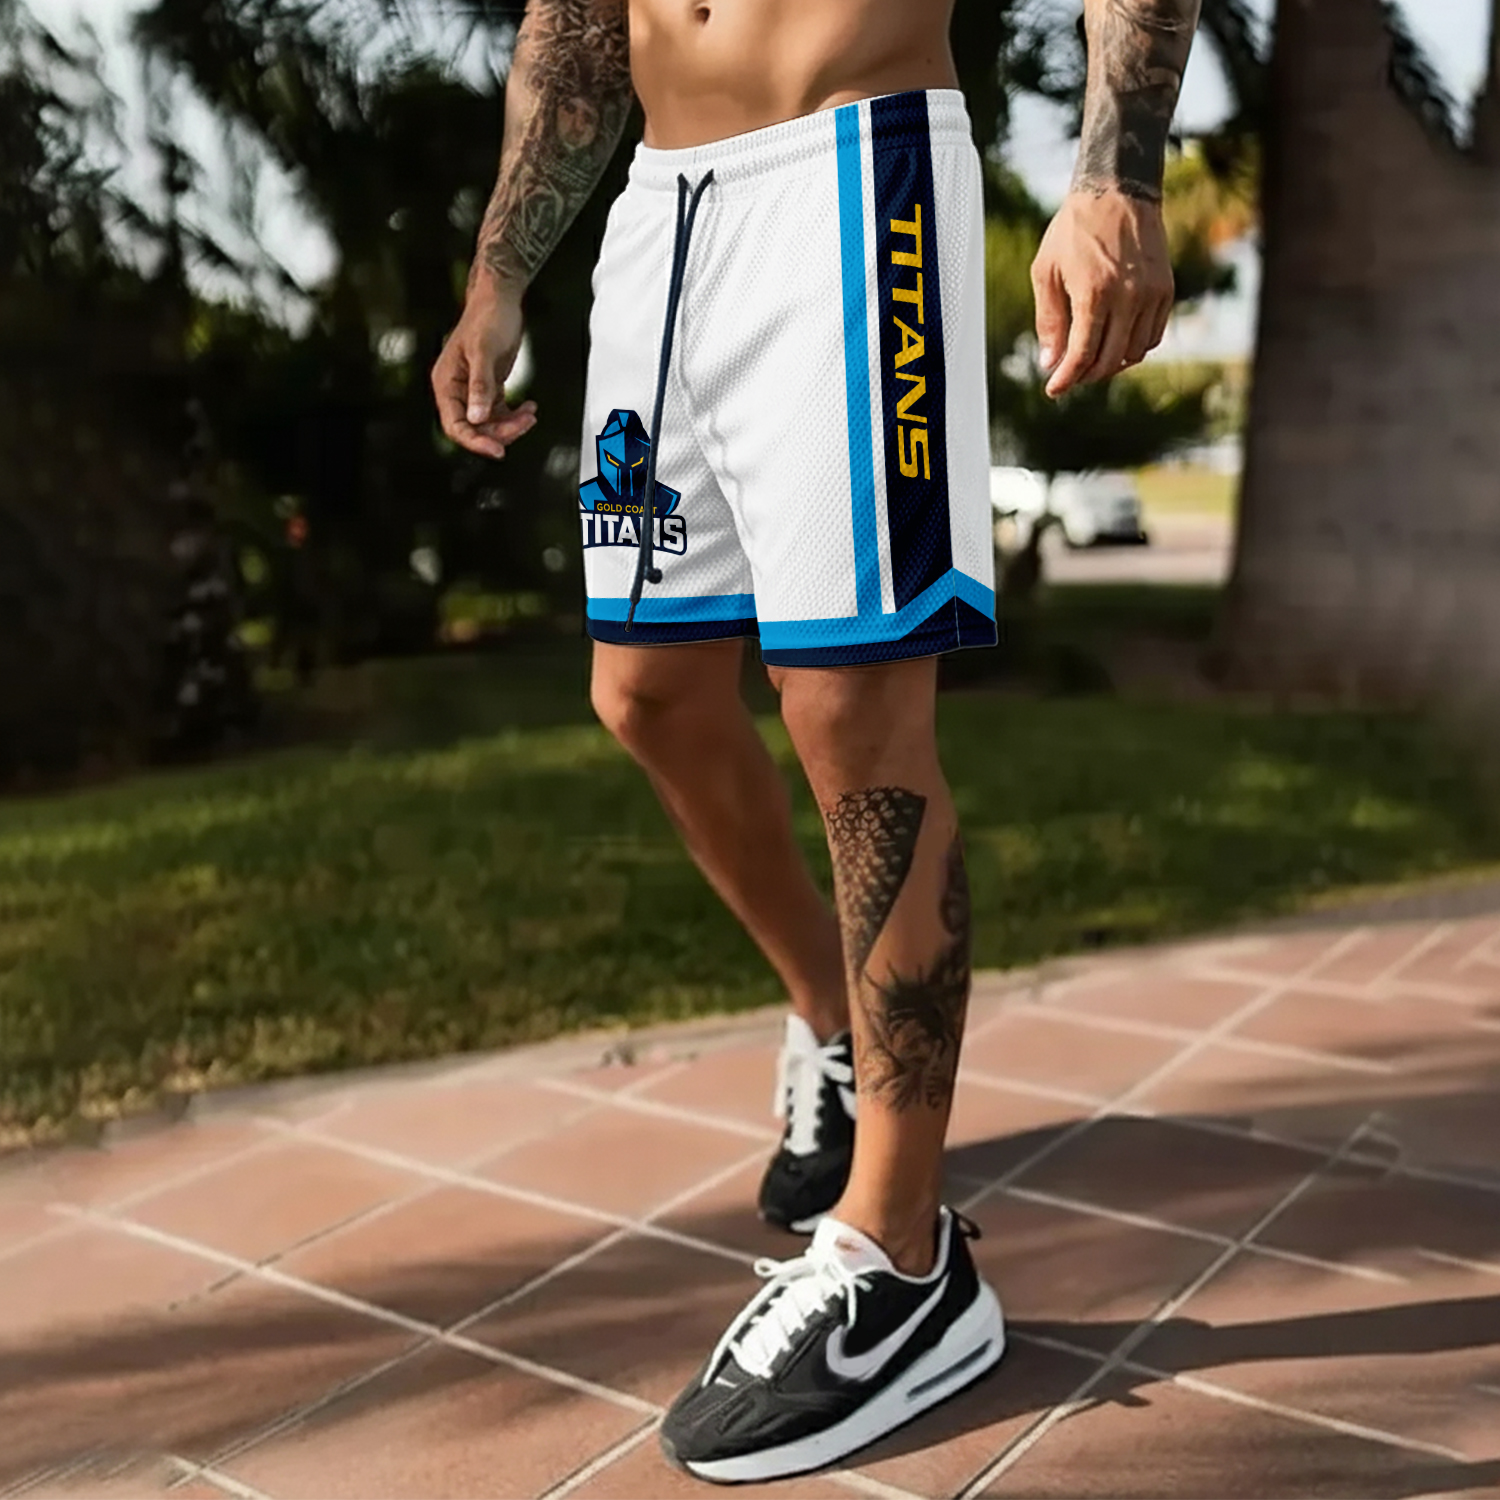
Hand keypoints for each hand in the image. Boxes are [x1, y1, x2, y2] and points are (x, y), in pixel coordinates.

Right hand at [431, 284, 538, 458]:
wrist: (500, 298)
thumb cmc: (487, 317)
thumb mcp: (484, 352)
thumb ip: (480, 386)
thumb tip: (477, 417)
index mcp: (446, 383)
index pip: (455, 425)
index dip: (475, 441)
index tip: (497, 450)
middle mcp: (457, 390)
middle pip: (475, 428)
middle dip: (500, 431)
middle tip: (524, 425)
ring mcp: (473, 390)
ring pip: (490, 423)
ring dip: (512, 424)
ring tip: (530, 414)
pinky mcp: (489, 387)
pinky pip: (500, 412)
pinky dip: (516, 415)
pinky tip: (530, 408)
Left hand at [1030, 190, 1174, 398]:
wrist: (1118, 191)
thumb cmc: (1075, 229)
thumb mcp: (1046, 271)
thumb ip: (1049, 320)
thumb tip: (1050, 363)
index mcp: (1094, 293)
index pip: (1082, 355)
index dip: (1066, 379)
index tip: (1054, 390)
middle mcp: (1128, 297)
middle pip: (1109, 360)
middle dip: (1086, 375)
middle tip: (1070, 375)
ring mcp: (1151, 295)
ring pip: (1133, 354)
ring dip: (1110, 364)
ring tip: (1091, 359)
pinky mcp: (1165, 290)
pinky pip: (1152, 337)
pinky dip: (1133, 348)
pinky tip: (1115, 342)